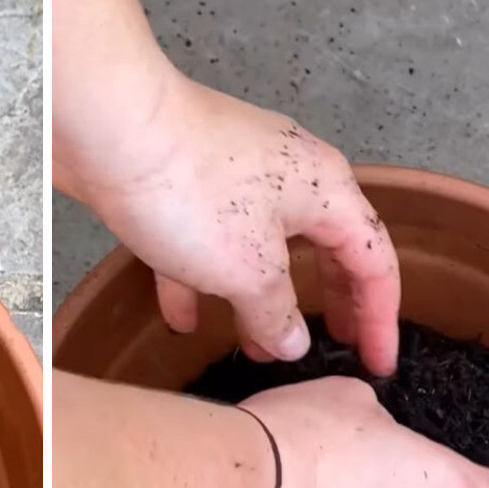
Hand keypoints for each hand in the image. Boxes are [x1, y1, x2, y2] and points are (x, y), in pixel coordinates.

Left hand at [63, 76, 401, 374]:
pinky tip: (184, 318)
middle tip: (335, 347)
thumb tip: (293, 343)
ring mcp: (236, 176)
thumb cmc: (192, 189)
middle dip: (327, 304)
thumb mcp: (249, 271)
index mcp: (327, 190)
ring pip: (264, 249)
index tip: (376, 362)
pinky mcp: (187, 181)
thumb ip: (278, 314)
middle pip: (325, 251)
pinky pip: (208, 241)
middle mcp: (291, 177)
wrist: (108, 125)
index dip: (380, 318)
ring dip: (263, 300)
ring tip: (257, 347)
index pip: (373, 262)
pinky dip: (203, 280)